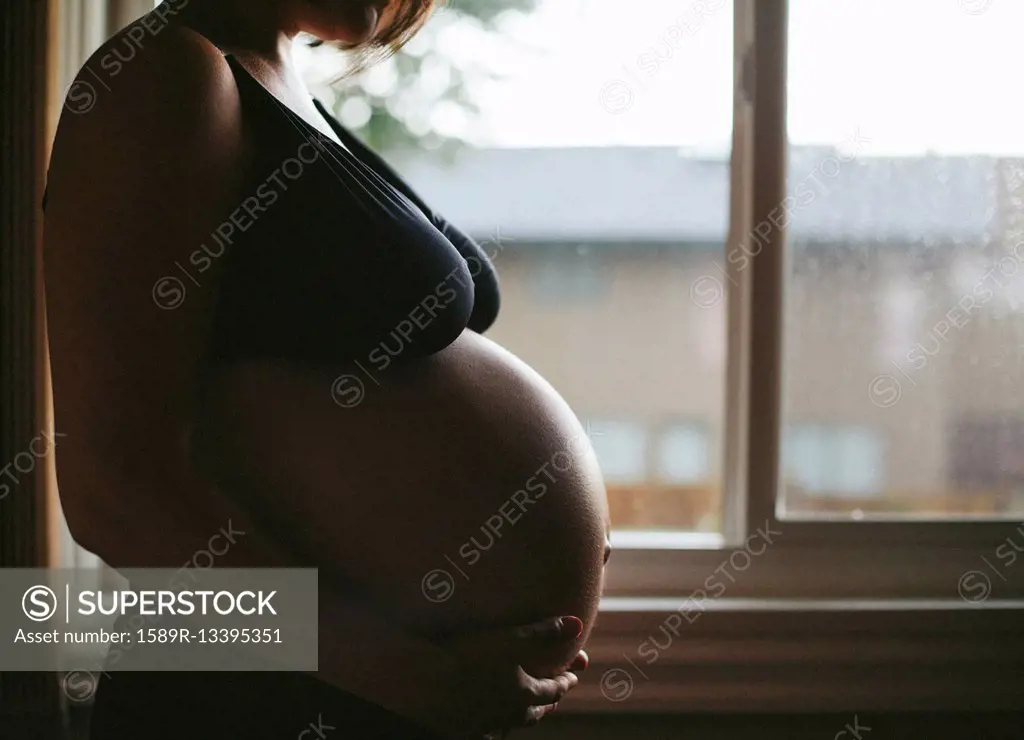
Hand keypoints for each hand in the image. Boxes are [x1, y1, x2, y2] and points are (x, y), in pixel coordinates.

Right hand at [429, 616, 586, 738]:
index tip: (572, 678)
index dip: (564, 682)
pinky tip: (486, 725)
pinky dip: (491, 728)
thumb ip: (544, 632)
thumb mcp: (510, 639)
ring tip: (522, 713)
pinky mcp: (462, 730)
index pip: (553, 690)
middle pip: (534, 713)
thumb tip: (578, 624)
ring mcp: (484, 725)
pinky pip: (484, 733)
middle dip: (546, 704)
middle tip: (554, 701)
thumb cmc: (468, 658)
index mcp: (523, 693)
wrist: (423, 686)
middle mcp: (507, 714)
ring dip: (521, 718)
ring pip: (510, 725)